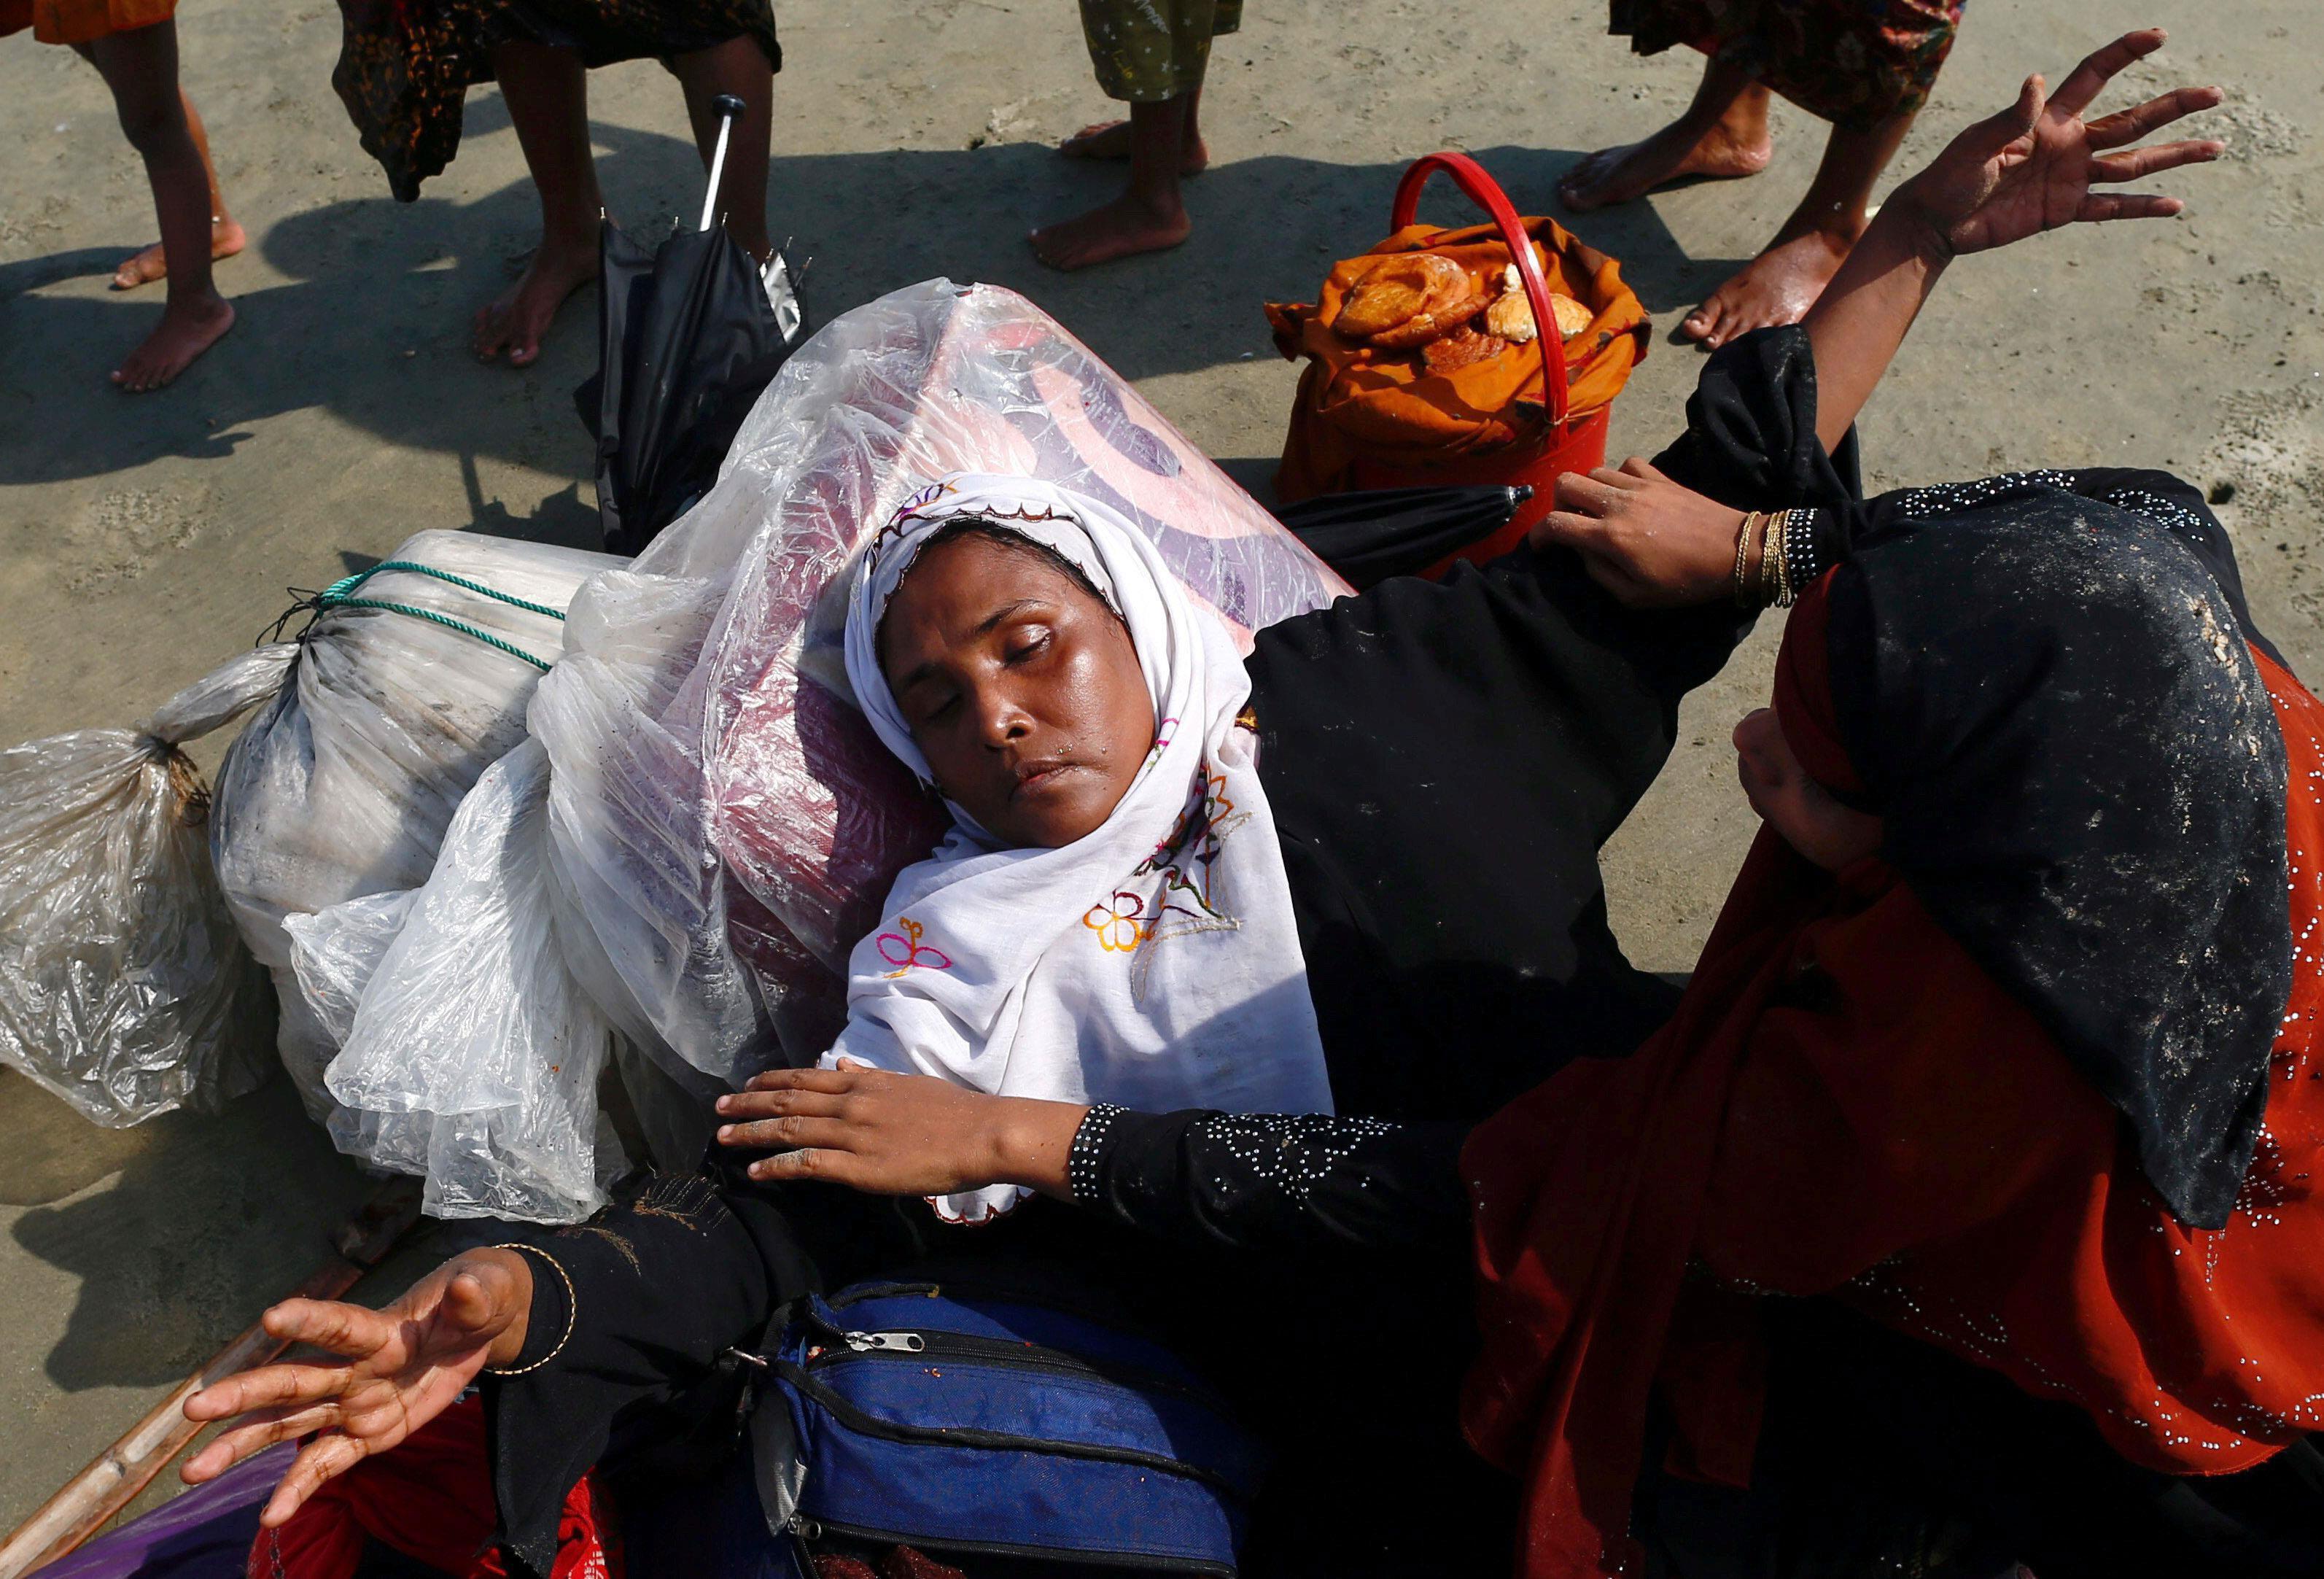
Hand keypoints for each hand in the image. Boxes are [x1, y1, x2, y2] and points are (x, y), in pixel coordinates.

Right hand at [179, 1248, 532, 1526]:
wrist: (477, 1323)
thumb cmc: (477, 1297)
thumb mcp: (489, 1290)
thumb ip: (477, 1293)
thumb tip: (470, 1287)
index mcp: (380, 1329)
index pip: (341, 1326)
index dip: (311, 1319)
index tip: (272, 1316)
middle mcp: (354, 1368)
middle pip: (294, 1382)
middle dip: (245, 1394)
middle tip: (194, 1406)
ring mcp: (353, 1403)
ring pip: (288, 1426)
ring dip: (241, 1446)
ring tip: (193, 1470)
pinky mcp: (366, 1435)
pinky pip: (327, 1464)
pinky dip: (298, 1490)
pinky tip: (269, 1517)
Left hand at [717, 1064, 1086, 1199]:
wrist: (980, 1133)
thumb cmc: (953, 1110)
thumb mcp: (907, 1082)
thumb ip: (869, 1075)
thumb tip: (838, 1061)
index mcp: (863, 1082)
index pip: (804, 1078)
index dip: (770, 1081)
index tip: (746, 1084)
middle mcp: (851, 1103)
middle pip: (787, 1102)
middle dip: (749, 1104)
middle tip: (718, 1107)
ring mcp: (853, 1134)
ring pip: (790, 1131)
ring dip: (753, 1133)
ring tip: (724, 1136)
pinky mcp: (860, 1167)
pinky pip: (808, 1165)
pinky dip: (778, 1166)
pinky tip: (756, 1171)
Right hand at [1530, 457, 1746, 607]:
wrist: (1735, 551)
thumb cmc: (1687, 581)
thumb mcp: (1637, 596)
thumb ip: (1601, 574)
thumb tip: (1585, 554)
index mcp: (1610, 536)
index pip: (1555, 523)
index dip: (1538, 535)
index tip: (1542, 547)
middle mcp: (1619, 504)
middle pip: (1567, 483)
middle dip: (1558, 503)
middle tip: (1571, 523)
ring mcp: (1640, 485)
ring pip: (1594, 471)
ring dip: (1588, 490)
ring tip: (1599, 510)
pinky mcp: (1660, 477)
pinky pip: (1626, 464)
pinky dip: (1618, 477)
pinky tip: (1627, 494)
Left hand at [1896, 29, 2222, 258]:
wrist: (1936, 223)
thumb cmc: (1949, 177)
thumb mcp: (1976, 145)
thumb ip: (2010, 118)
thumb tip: (2033, 81)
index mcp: (2048, 120)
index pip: (2094, 77)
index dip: (2124, 54)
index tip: (2158, 36)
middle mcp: (2068, 144)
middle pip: (2131, 122)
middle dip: (2173, 107)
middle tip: (2215, 93)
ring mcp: (2069, 178)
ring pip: (2132, 164)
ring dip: (2173, 156)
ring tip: (2215, 147)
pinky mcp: (2063, 211)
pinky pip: (2110, 208)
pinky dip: (2141, 208)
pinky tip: (2175, 205)